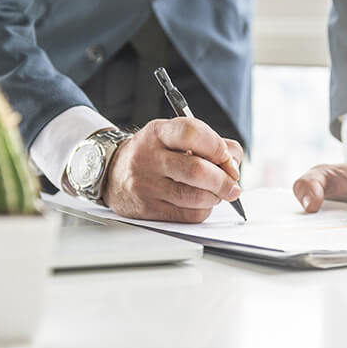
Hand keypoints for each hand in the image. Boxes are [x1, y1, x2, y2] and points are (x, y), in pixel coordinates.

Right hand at [102, 117, 242, 221]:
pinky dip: (203, 210)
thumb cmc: (155, 153)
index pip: (192, 132)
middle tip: (232, 184)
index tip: (227, 157)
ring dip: (215, 197)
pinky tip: (201, 203)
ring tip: (217, 193)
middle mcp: (148, 157)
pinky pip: (188, 215)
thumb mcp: (175, 137)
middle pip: (197, 170)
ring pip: (195, 197)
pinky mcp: (147, 209)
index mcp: (158, 132)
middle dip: (223, 180)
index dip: (217, 147)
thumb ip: (212, 144)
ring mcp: (145, 184)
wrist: (113, 172)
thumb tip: (234, 165)